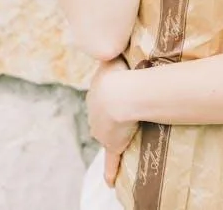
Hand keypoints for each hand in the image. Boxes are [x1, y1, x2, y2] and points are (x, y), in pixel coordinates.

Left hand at [87, 56, 137, 186]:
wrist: (120, 93)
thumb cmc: (121, 72)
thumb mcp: (116, 57)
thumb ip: (114, 53)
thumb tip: (113, 41)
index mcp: (96, 91)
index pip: (102, 94)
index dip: (112, 93)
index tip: (121, 91)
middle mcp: (94, 111)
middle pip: (102, 114)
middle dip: (111, 113)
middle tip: (127, 111)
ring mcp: (101, 129)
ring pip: (107, 132)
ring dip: (115, 133)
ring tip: (128, 131)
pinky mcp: (111, 144)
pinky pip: (110, 161)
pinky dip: (110, 171)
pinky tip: (109, 181)